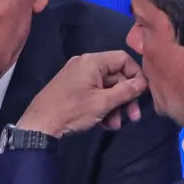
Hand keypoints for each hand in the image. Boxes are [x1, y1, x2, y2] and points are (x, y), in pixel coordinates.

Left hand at [17, 51, 147, 136]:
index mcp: (92, 61)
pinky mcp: (73, 89)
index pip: (123, 59)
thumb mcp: (102, 103)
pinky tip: (105, 123)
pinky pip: (95, 93)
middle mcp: (85, 64)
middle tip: (133, 117)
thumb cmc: (72, 110)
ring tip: (115, 125)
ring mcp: (78, 77)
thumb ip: (125, 91)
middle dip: (125, 97)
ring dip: (115, 106)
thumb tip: (143, 83)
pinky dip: (102, 106)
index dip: (136, 75)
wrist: (40, 125)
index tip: (141, 94)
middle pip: (116, 76)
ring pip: (106, 87)